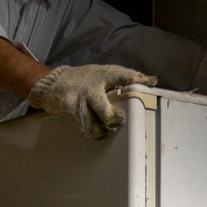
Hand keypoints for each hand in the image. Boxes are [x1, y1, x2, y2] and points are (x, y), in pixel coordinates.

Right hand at [27, 64, 156, 138]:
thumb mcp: (104, 74)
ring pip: (90, 120)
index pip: (123, 75)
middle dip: (111, 118)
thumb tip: (152, 80)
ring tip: (101, 132)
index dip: (137, 79)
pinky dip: (87, 130)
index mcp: (104, 74)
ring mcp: (79, 97)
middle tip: (117, 121)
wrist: (53, 82)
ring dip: (97, 130)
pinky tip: (92, 131)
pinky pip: (80, 123)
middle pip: (103, 106)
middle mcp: (92, 85)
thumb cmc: (85, 80)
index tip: (150, 83)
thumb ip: (126, 78)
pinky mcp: (69, 106)